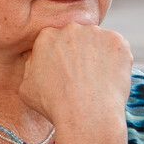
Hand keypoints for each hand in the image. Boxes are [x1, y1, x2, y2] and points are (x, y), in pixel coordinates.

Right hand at [18, 23, 133, 126]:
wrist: (86, 115)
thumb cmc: (54, 105)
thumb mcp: (26, 88)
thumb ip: (30, 67)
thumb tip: (36, 59)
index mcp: (47, 36)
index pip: (56, 41)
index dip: (61, 58)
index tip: (65, 73)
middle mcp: (71, 28)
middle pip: (78, 38)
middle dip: (80, 53)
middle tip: (82, 77)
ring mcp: (96, 33)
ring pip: (99, 42)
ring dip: (99, 56)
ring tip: (96, 82)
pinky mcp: (117, 42)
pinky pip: (117, 49)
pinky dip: (116, 62)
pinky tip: (109, 80)